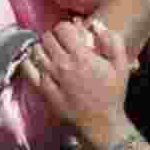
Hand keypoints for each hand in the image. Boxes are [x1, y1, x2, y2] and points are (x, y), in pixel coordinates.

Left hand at [29, 19, 134, 149]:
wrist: (102, 124)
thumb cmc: (113, 94)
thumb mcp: (121, 65)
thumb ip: (112, 41)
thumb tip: (96, 25)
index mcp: (82, 56)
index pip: (62, 28)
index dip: (66, 27)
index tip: (71, 33)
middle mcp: (63, 65)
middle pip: (47, 37)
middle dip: (54, 36)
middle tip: (61, 43)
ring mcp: (51, 78)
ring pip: (36, 50)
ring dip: (42, 47)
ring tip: (50, 52)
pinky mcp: (43, 91)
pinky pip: (27, 69)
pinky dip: (28, 61)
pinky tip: (36, 62)